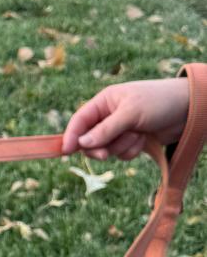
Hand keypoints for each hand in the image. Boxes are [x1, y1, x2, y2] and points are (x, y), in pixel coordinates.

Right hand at [62, 78, 189, 160]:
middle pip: (89, 140)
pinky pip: (121, 154)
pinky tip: (144, 139)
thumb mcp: (130, 113)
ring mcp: (120, 130)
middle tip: (105, 154)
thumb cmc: (159, 102)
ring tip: (138, 135)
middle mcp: (108, 116)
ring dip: (121, 147)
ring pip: (106, 149)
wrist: (190, 110)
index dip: (71, 136)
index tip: (66, 151)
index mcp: (104, 102)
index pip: (79, 121)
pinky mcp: (131, 141)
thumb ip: (105, 129)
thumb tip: (81, 144)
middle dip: (99, 147)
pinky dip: (131, 150)